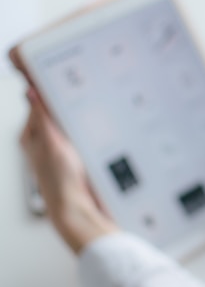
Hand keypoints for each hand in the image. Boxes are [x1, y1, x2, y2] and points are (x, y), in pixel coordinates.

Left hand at [20, 88, 117, 253]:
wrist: (76, 208)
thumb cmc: (59, 181)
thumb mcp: (51, 143)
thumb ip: (41, 117)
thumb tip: (31, 91)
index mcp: (30, 137)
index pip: (36, 104)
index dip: (48, 91)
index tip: (60, 78)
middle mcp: (42, 143)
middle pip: (53, 115)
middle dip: (65, 106)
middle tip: (79, 96)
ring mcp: (58, 152)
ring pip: (67, 126)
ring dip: (77, 120)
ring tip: (87, 114)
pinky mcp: (72, 159)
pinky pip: (78, 138)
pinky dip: (84, 133)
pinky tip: (93, 132)